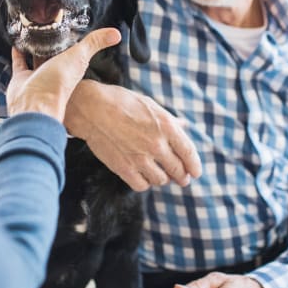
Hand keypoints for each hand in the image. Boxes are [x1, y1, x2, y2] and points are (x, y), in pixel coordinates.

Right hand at [6, 28, 121, 121]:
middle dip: (53, 45)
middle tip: (50, 29)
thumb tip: (116, 34)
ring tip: (34, 33)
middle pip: (54, 55)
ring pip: (36, 58)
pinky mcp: (22, 77)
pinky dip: (19, 52)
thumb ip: (95, 43)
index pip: (73, 52)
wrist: (34, 103)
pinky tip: (18, 43)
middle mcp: (54, 72)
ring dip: (35, 47)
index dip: (73, 42)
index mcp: (70, 68)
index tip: (72, 29)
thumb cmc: (57, 85)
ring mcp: (37, 76)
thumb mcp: (79, 57)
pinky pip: (20, 62)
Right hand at [64, 82, 199, 190]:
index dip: (195, 166)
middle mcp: (156, 144)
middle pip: (178, 170)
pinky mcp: (124, 168)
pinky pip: (142, 185)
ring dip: (162, 178)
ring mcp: (140, 158)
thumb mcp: (150, 105)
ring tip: (159, 173)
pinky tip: (142, 175)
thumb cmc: (121, 102)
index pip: (189, 153)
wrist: (91, 108)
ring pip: (161, 180)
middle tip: (181, 178)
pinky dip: (144, 183)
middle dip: (181, 176)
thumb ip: (169, 119)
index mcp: (166, 126)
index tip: (195, 173)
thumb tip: (184, 125)